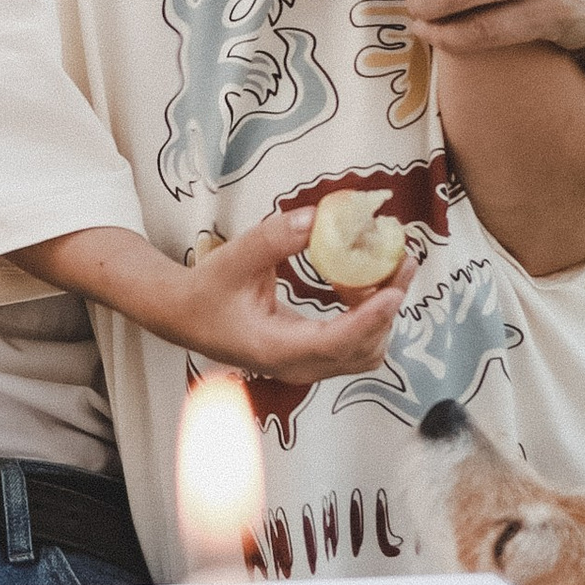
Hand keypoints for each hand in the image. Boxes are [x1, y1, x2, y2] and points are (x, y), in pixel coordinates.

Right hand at [164, 212, 404, 380]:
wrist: (182, 316)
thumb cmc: (204, 293)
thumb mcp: (234, 260)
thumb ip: (273, 239)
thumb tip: (316, 218)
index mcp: (275, 350)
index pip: (335, 342)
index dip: (370, 318)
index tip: (394, 289)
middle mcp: (296, 366)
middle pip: (362, 349)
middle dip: (388, 307)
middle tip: (402, 261)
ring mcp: (306, 365)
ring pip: (363, 350)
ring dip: (382, 313)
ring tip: (388, 267)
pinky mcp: (310, 356)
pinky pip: (352, 343)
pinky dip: (367, 315)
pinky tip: (360, 281)